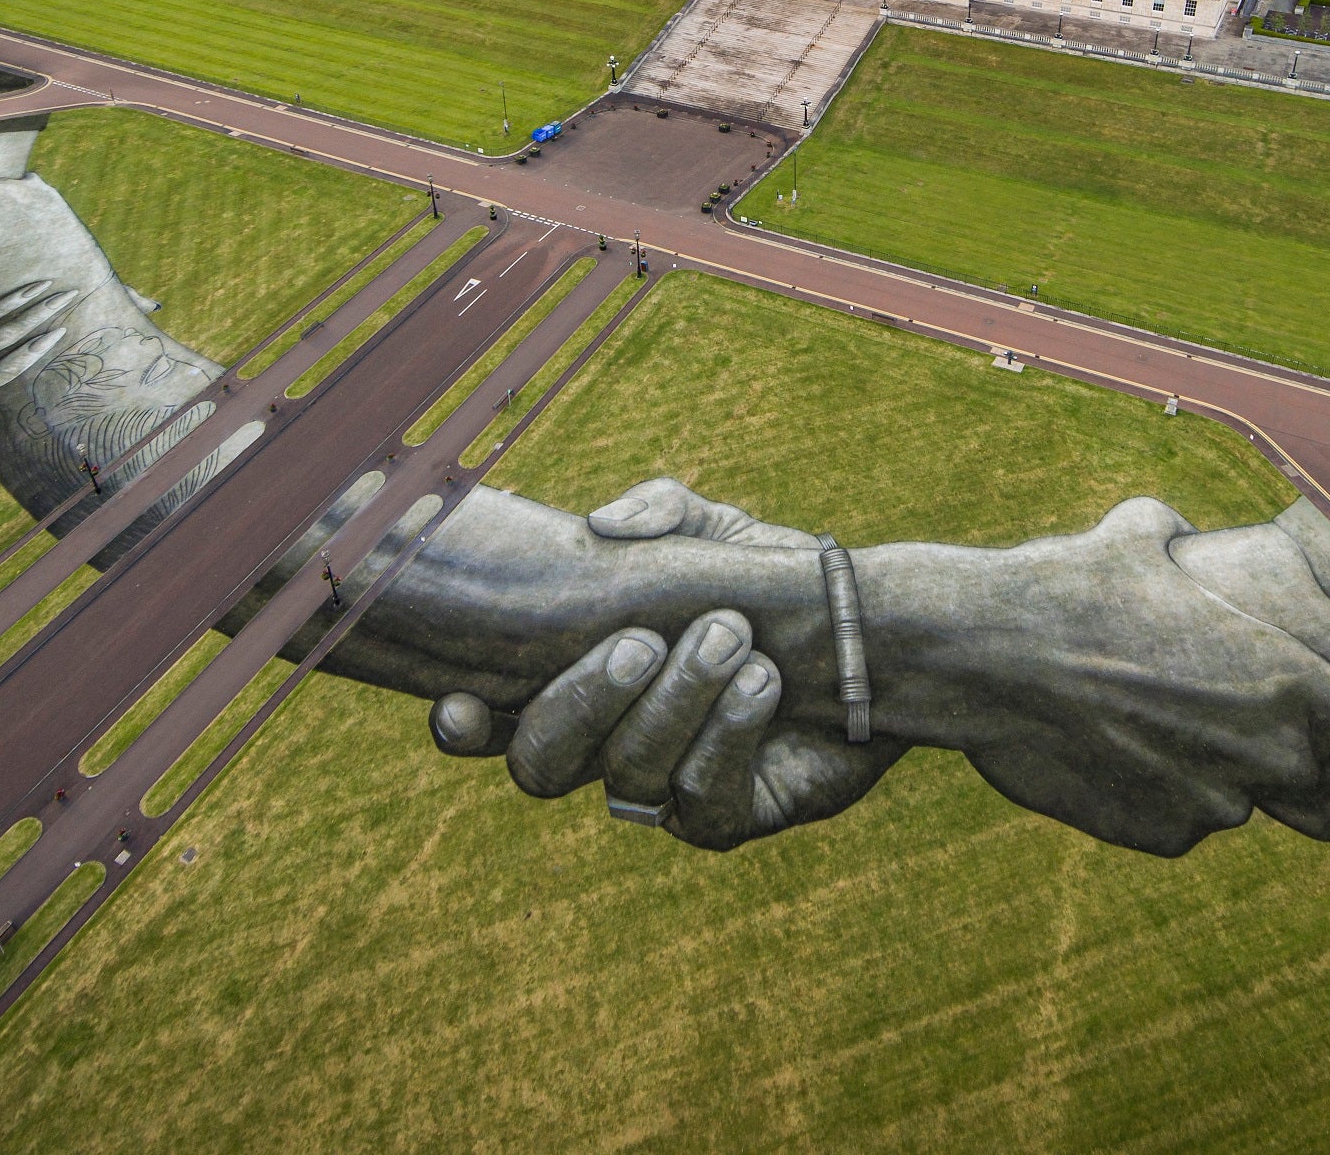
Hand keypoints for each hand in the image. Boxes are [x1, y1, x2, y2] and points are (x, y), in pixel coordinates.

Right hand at [423, 482, 902, 848]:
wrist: (871, 634)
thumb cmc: (770, 581)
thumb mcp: (714, 530)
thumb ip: (657, 511)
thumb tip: (599, 527)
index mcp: (580, 680)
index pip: (493, 721)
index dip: (463, 728)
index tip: (458, 703)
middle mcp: (609, 745)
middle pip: (541, 764)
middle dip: (581, 701)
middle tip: (641, 642)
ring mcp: (664, 790)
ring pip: (628, 776)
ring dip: (678, 700)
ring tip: (732, 637)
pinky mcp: (726, 818)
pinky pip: (702, 804)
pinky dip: (727, 737)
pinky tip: (761, 687)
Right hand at [867, 498, 1329, 854]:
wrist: (982, 655)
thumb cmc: (1068, 585)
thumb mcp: (1140, 536)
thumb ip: (1185, 544)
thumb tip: (1177, 532)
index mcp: (1288, 682)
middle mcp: (1266, 754)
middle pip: (1329, 805)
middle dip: (1304, 780)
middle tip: (1249, 736)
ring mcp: (1211, 804)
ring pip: (1246, 809)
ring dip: (1224, 783)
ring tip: (1159, 728)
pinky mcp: (1156, 836)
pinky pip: (1180, 826)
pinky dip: (1161, 800)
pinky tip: (1113, 751)